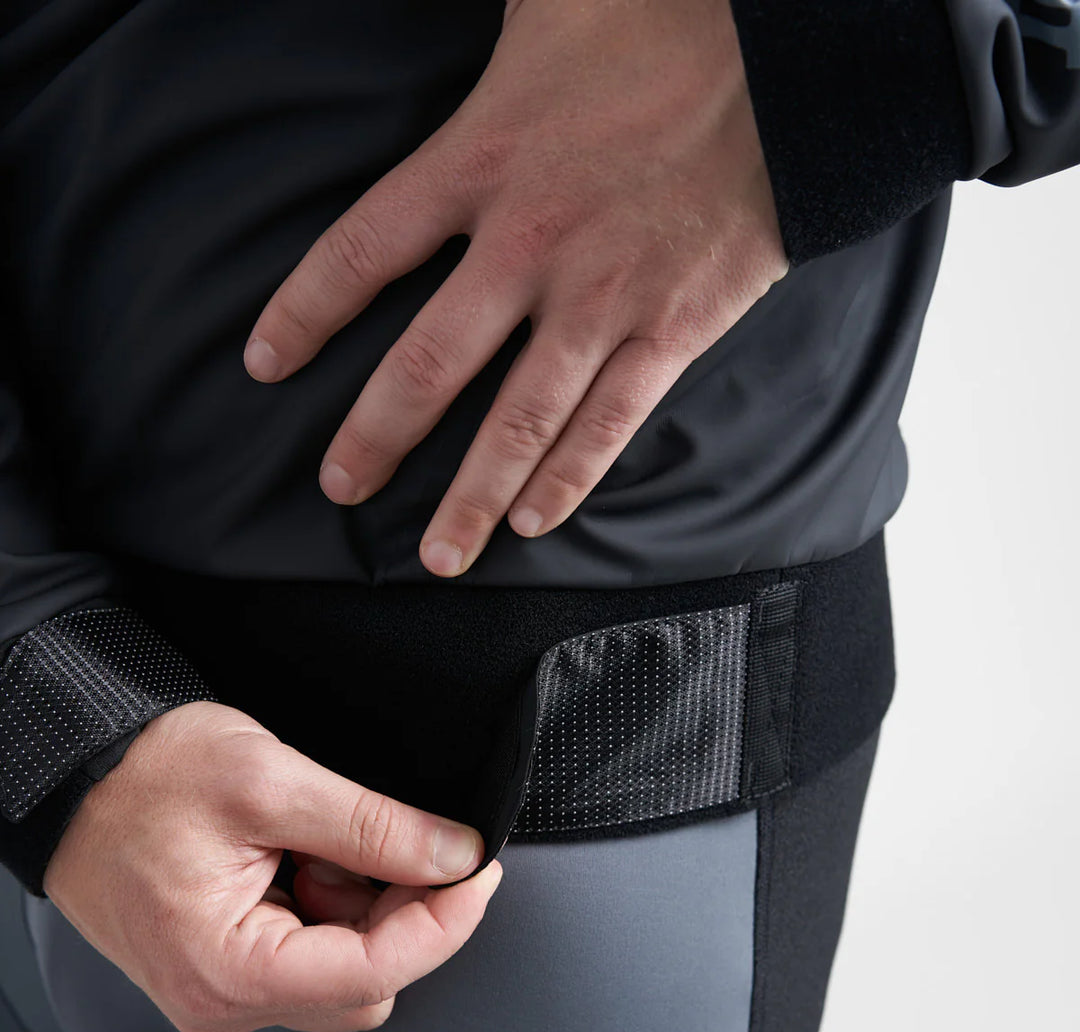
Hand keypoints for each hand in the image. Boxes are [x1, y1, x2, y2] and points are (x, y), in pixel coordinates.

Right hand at [42, 701, 500, 1031]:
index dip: (445, 920)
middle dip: (397, 910)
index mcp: (231, 974)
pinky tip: (301, 856)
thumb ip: (373, 827)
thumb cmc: (146, 777)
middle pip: (371, 982)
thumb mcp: (268, 783)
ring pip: (350, 971)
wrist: (76, 777)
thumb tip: (455, 856)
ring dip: (362, 905)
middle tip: (379, 837)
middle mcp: (227, 1004)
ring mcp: (228, 992)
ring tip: (316, 842)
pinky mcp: (234, 969)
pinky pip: (317, 954)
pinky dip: (332, 905)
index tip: (477, 868)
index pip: (378, 973)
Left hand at [243, 0, 787, 577]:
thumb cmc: (661, 24)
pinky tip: (533, 518)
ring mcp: (602, 297)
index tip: (266, 363)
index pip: (362, 252)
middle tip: (340, 488)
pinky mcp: (671, 328)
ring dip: (471, 497)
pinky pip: (609, 423)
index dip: (305, 314)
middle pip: (426, 364)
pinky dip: (568, 477)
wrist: (794, 59)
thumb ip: (479, 47)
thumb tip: (429, 20)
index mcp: (480, 160)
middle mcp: (528, 244)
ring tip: (436, 555)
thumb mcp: (543, 6)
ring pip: (517, 420)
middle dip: (374, 437)